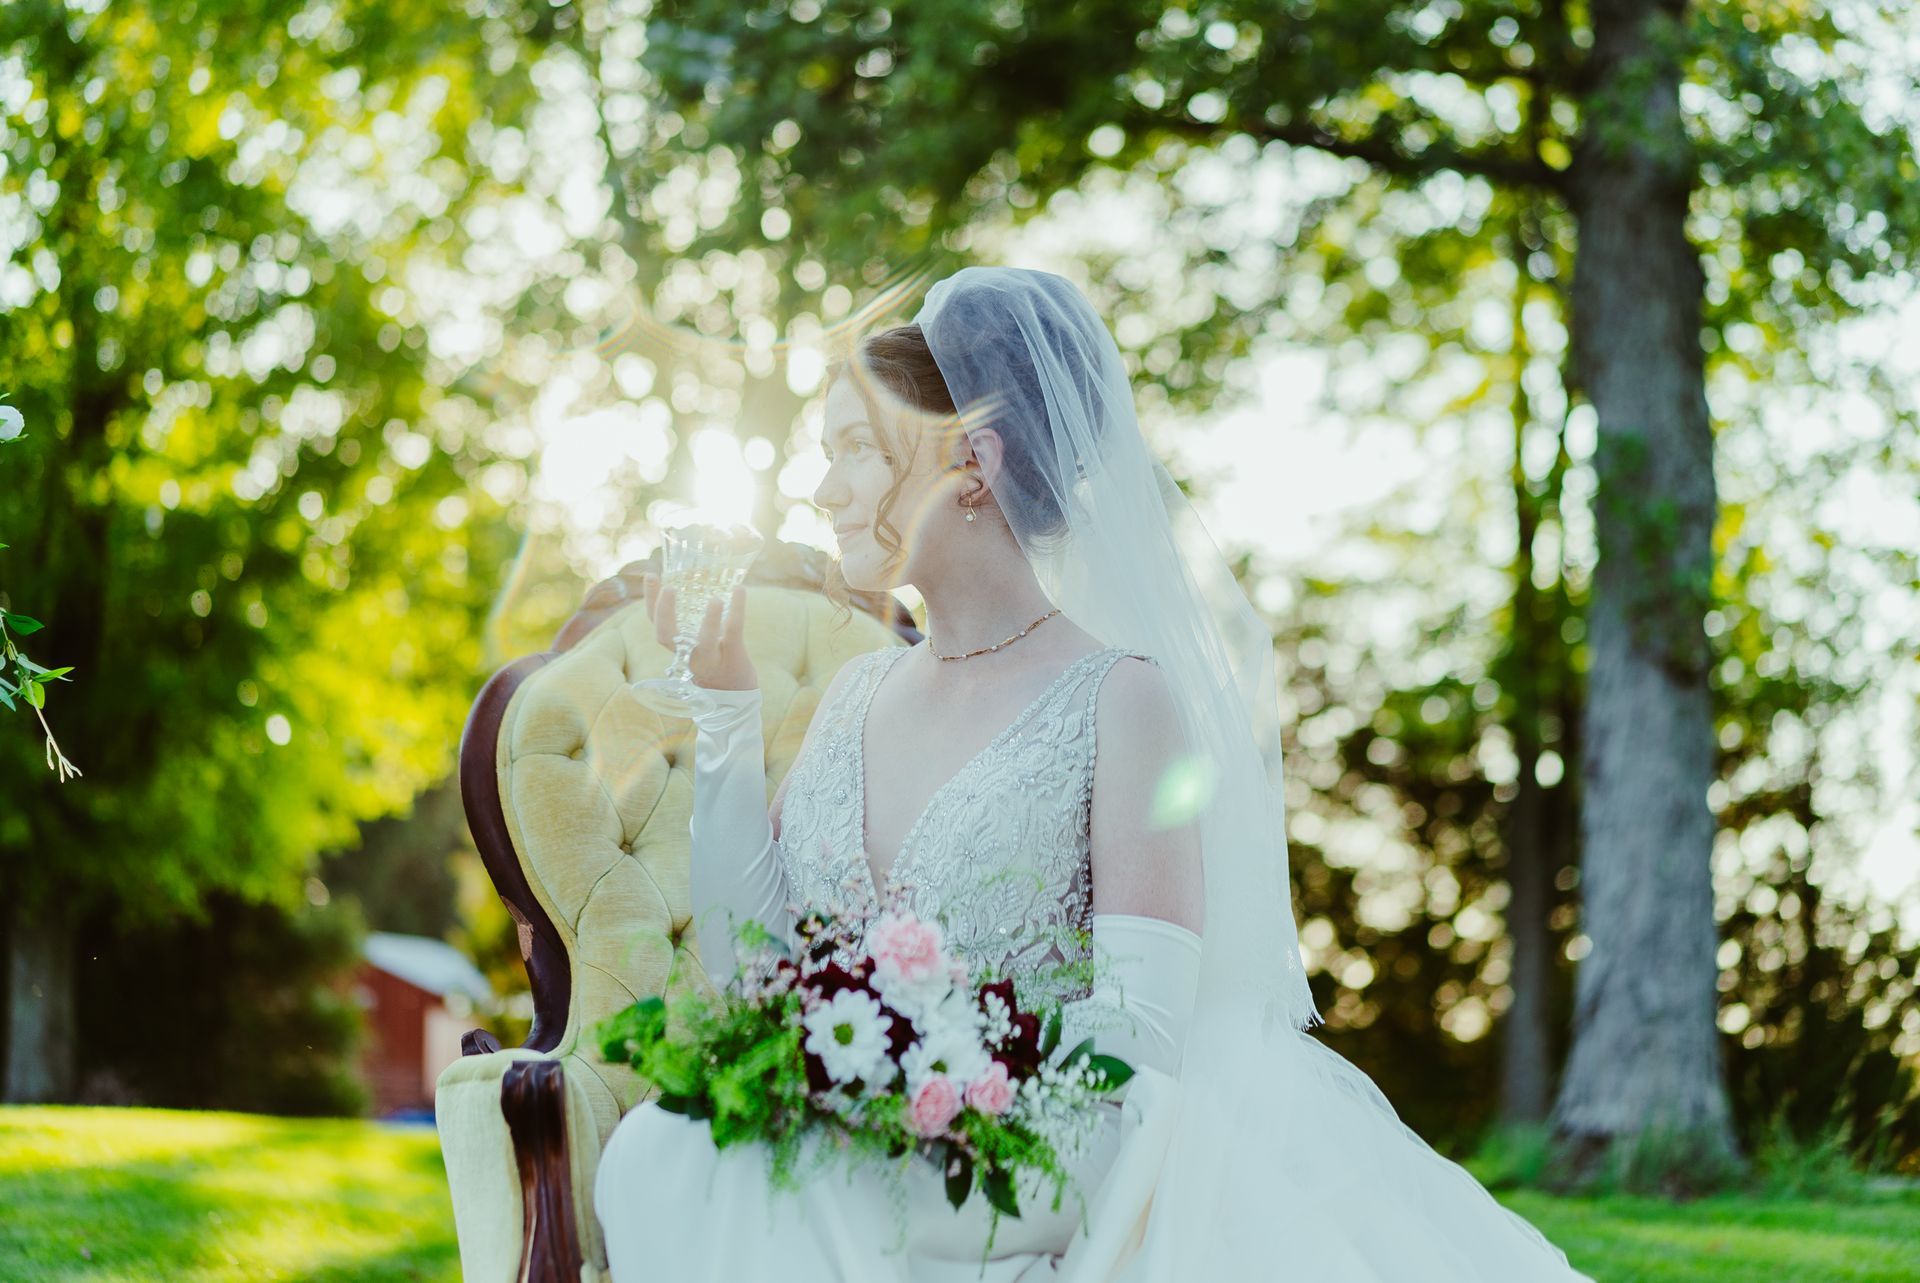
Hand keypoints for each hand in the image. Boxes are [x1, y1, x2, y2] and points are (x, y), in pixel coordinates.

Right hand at [642, 571, 758, 691]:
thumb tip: (691, 574)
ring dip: (709, 620)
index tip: (650, 575)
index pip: (655, 623)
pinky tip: (740, 590)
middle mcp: (687, 653)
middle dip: (664, 613)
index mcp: (676, 644)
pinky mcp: (733, 656)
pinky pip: (733, 632)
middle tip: (668, 588)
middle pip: (667, 636)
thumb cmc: (713, 654)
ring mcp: (710, 657)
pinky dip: (737, 610)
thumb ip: (691, 615)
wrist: (735, 689)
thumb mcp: (696, 638)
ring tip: (715, 598)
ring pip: (705, 642)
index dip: (650, 600)